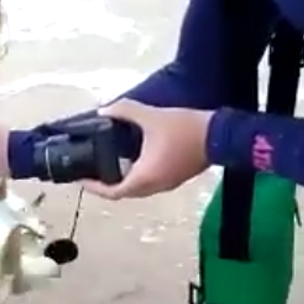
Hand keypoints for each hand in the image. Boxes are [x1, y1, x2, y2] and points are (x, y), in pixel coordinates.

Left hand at [81, 99, 211, 199]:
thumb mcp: (151, 117)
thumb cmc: (184, 129)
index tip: (81, 179)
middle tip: (94, 168)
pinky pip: (150, 182)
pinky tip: (135, 157)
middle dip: (106, 183)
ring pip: (138, 188)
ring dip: (123, 179)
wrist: (221, 135)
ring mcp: (167, 185)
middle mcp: (153, 187)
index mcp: (144, 178)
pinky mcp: (177, 178)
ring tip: (110, 162)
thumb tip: (103, 110)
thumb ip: (124, 112)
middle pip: (124, 192)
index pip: (112, 192)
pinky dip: (138, 175)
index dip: (93, 188)